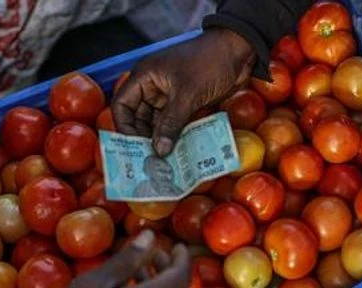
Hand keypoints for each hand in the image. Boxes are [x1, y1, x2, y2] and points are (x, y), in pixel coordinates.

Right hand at [113, 28, 256, 155]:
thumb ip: (170, 123)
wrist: (239, 51)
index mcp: (145, 77)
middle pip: (138, 118)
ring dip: (160, 140)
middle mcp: (153, 87)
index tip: (132, 148)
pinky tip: (177, 153)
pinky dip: (174, 136)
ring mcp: (170, 96)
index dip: (123, 126)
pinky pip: (174, 124)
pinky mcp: (186, 103)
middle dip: (143, 138)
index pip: (122, 104)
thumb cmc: (209, 62)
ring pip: (157, 123)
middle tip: (148, 160)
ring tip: (163, 161)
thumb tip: (158, 150)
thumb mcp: (187, 94)